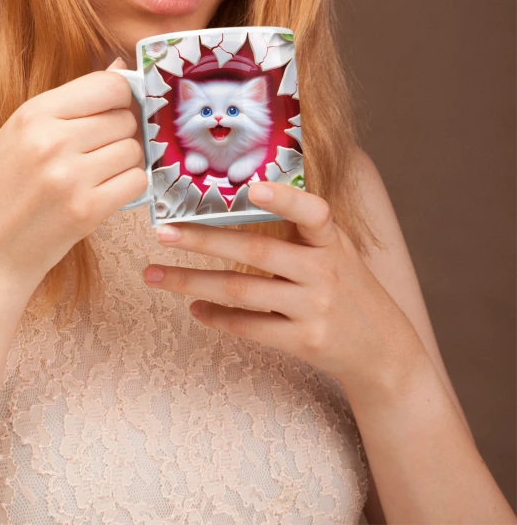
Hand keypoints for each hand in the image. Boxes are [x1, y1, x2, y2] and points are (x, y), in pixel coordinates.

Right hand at [0, 61, 147, 294]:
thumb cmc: (7, 189)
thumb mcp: (23, 133)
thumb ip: (72, 101)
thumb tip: (122, 67)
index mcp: (33, 114)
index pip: (110, 85)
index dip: (121, 98)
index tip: (113, 112)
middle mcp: (51, 141)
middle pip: (125, 118)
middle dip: (120, 134)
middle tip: (97, 153)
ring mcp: (70, 177)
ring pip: (135, 150)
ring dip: (125, 162)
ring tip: (96, 175)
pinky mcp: (87, 210)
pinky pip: (137, 181)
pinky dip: (129, 187)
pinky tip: (104, 193)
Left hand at [144, 182, 424, 393]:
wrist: (384, 351)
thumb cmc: (349, 289)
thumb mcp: (338, 251)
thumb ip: (303, 229)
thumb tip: (245, 195)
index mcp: (332, 241)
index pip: (313, 212)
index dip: (284, 198)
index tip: (250, 186)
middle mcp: (325, 272)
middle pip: (256, 251)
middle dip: (203, 240)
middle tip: (163, 232)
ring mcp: (314, 309)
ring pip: (241, 291)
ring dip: (191, 281)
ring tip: (154, 274)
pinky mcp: (304, 342)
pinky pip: (249, 326)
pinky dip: (216, 316)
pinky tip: (193, 306)